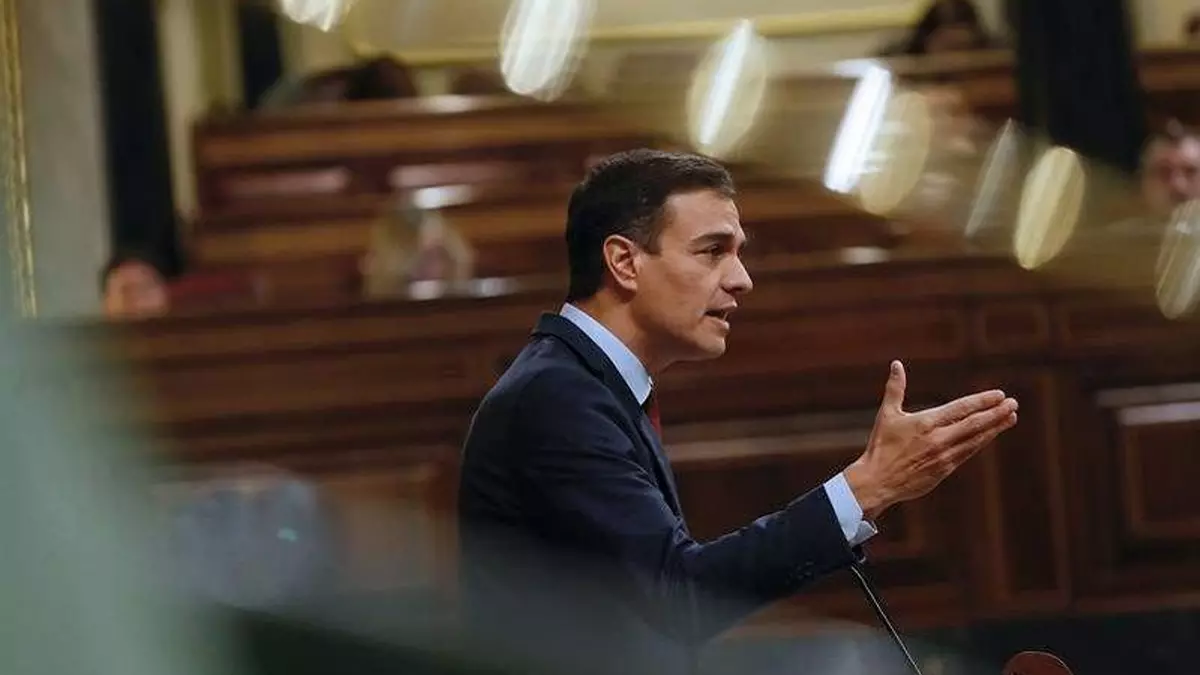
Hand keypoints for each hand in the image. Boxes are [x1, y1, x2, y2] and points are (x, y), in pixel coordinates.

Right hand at [845, 360, 1017, 520]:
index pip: (961, 409)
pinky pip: (968, 453)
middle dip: (996, 413)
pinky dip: (981, 442)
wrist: (878, 480)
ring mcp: (944, 456)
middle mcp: (938, 439)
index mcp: (926, 423)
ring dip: (995, 428)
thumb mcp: (887, 415)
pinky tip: (990, 435)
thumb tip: (897, 364)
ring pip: (976, 440)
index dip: (982, 401)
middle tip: (1013, 403)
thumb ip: (895, 388)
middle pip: (975, 424)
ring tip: (1011, 417)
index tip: (999, 395)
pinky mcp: (945, 470)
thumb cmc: (881, 446)